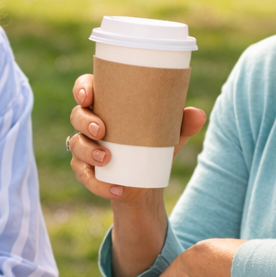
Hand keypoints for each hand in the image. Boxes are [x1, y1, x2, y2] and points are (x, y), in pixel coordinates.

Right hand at [67, 73, 205, 200]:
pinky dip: (98, 184)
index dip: (82, 88)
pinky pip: (84, 175)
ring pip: (76, 145)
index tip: (88, 95)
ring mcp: (85, 148)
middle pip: (77, 115)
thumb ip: (183, 124)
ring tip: (106, 160)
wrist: (146, 183)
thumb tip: (199, 114)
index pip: (86, 89)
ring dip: (88, 152)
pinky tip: (115, 189)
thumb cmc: (153, 146)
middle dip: (85, 121)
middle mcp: (90, 124)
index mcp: (106, 105)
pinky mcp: (86, 172)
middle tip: (101, 131)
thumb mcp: (169, 135)